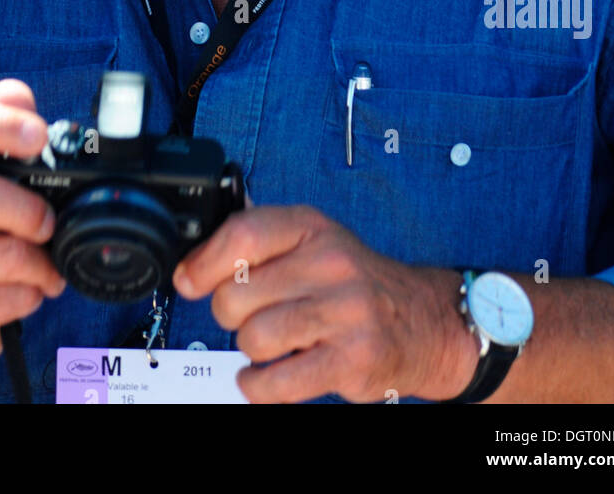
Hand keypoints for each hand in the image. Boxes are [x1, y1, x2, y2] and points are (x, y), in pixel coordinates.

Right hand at [0, 79, 66, 374]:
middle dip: (27, 209)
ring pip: (4, 255)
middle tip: (47, 223)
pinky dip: (33, 295)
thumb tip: (16, 92)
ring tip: (43, 264)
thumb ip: (0, 132)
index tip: (39, 137)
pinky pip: (10, 298)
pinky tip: (22, 291)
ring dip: (42, 263)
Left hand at [172, 204, 476, 403]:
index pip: (242, 234)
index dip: (204, 262)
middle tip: (247, 316)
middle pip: (236, 294)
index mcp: (313, 228)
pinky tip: (266, 376)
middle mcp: (330, 264)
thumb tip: (196, 255)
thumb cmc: (357, 281)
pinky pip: (277, 382)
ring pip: (253, 338)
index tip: (189, 280)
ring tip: (270, 344)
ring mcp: (343, 313)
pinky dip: (258, 386)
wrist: (423, 320)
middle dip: (229, 314)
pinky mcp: (350, 360)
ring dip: (250, 350)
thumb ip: (261, 240)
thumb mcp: (315, 240)